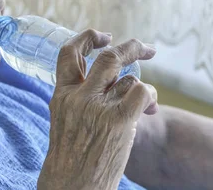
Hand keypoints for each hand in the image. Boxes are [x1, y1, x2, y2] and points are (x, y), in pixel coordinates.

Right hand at [37, 29, 157, 189]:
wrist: (70, 186)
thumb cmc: (72, 157)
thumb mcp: (65, 119)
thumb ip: (81, 97)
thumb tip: (116, 80)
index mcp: (61, 94)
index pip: (69, 52)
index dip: (88, 37)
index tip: (104, 37)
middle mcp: (78, 96)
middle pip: (107, 56)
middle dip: (131, 47)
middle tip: (146, 48)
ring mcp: (97, 108)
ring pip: (129, 78)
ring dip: (142, 88)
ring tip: (146, 105)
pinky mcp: (118, 121)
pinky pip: (142, 92)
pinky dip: (150, 96)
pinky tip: (150, 109)